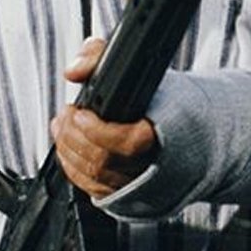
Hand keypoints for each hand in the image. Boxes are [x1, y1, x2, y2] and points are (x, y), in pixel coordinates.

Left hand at [52, 38, 158, 198]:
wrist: (187, 123)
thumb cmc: (162, 97)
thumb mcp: (133, 66)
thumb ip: (98, 58)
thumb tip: (74, 71)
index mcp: (165, 131)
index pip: (128, 143)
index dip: (95, 130)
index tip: (79, 112)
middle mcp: (154, 162)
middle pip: (103, 161)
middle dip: (73, 136)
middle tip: (66, 116)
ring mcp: (140, 181)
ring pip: (94, 176)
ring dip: (68, 150)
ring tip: (62, 127)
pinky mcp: (127, 192)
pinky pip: (93, 188)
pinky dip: (73, 169)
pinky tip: (67, 149)